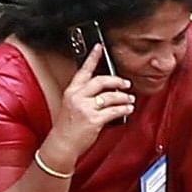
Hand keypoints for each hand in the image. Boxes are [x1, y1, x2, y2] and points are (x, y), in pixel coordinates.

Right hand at [42, 43, 137, 165]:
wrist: (62, 144)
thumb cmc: (67, 127)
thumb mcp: (71, 106)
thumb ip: (85, 96)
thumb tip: (106, 90)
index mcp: (71, 91)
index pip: (84, 70)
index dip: (93, 57)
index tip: (100, 47)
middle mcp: (77, 97)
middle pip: (100, 81)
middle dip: (116, 80)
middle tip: (126, 83)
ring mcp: (85, 108)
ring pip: (110, 96)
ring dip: (124, 97)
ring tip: (130, 99)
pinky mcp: (93, 120)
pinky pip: (114, 111)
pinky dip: (124, 109)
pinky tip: (128, 109)